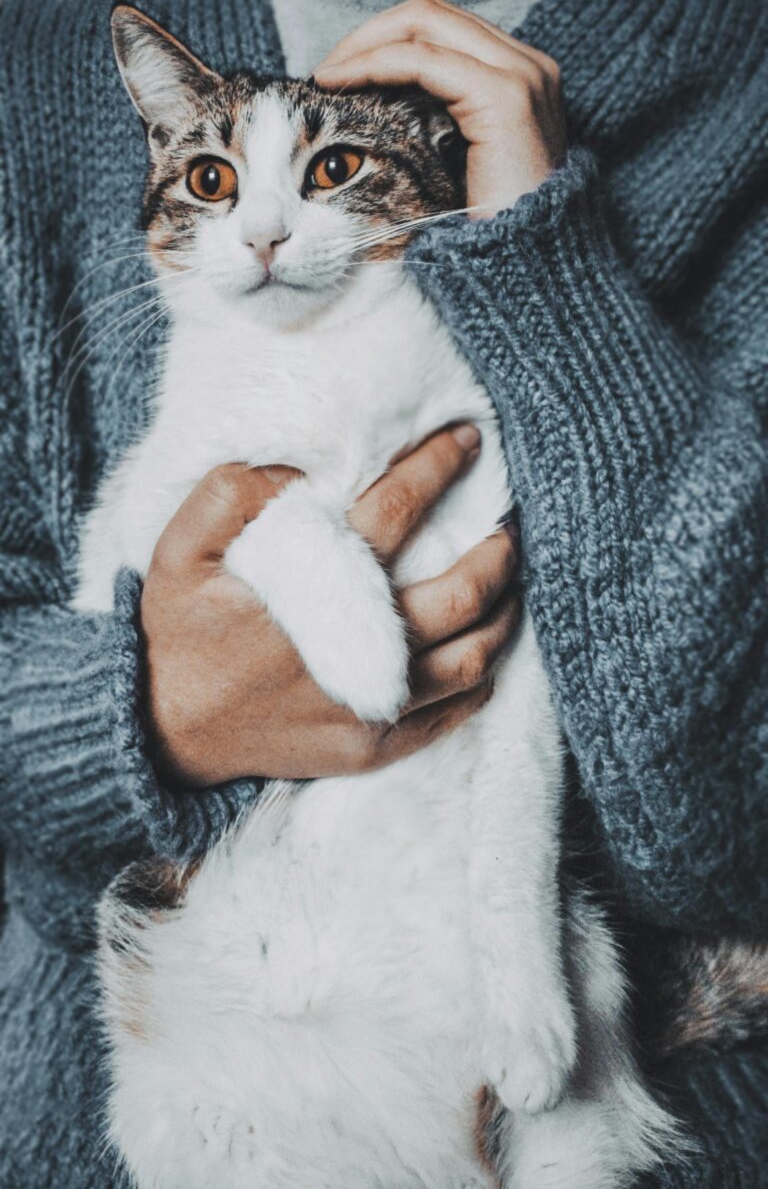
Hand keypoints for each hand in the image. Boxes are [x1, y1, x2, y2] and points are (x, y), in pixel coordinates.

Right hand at [141, 424, 519, 785]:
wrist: (166, 733)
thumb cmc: (181, 636)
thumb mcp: (176, 553)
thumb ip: (228, 497)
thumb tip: (298, 474)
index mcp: (316, 588)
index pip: (398, 510)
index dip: (439, 467)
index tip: (467, 441)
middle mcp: (357, 650)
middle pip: (462, 593)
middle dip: (496, 553)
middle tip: (507, 528)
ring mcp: (371, 705)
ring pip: (472, 657)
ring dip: (502, 614)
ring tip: (507, 586)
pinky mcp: (373, 746)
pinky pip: (452, 712)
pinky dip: (480, 678)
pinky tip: (485, 650)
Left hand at [315, 0, 565, 216]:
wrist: (526, 275)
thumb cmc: (489, 238)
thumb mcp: (459, 168)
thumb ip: (437, 125)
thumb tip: (378, 105)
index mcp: (523, 79)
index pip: (444, 32)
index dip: (387, 41)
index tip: (342, 74)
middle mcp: (529, 67)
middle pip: (432, 15)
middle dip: (370, 36)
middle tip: (326, 71)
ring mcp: (521, 77)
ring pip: (424, 24)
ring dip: (365, 46)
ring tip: (327, 77)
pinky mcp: (505, 97)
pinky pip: (422, 60)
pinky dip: (373, 65)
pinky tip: (340, 85)